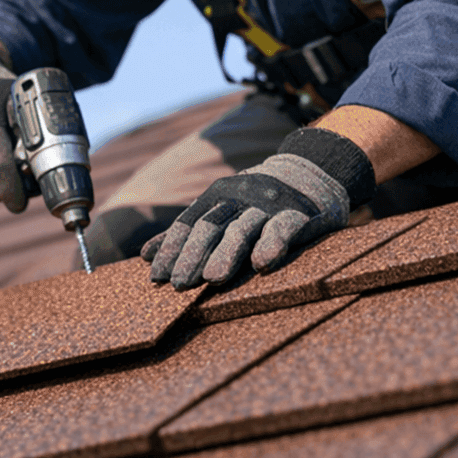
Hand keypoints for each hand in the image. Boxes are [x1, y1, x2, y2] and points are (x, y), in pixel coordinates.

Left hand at [142, 127, 374, 288]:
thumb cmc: (257, 201)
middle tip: (179, 284)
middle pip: (211, 227)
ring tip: (213, 278)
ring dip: (227, 253)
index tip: (158, 278)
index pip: (189, 223)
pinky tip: (262, 264)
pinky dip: (272, 244)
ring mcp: (269, 205)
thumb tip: (145, 255)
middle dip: (193, 255)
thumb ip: (186, 232)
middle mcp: (240, 198)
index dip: (172, 249)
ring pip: (243, 228)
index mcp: (218, 197)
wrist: (311, 173)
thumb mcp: (221, 210)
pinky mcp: (299, 213)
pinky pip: (284, 228)